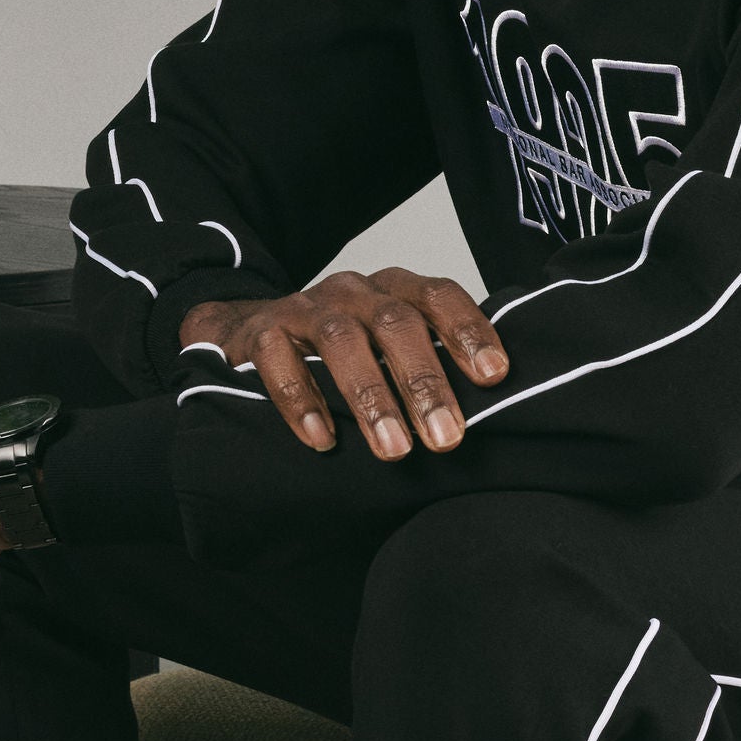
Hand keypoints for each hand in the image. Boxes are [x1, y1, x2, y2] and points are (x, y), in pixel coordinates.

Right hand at [177, 266, 507, 458]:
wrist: (246, 333)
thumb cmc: (339, 353)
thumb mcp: (387, 349)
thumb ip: (429, 367)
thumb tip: (493, 413)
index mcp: (393, 291)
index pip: (438, 297)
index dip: (468, 331)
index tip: (494, 376)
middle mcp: (354, 293)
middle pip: (396, 324)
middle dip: (425, 382)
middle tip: (447, 437)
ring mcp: (305, 310)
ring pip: (342, 342)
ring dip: (372, 397)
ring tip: (395, 448)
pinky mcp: (260, 333)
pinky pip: (279, 360)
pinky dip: (302, 400)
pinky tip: (323, 439)